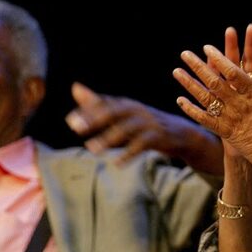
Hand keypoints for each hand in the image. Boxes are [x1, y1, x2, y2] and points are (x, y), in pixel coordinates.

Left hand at [66, 81, 222, 172]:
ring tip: (92, 149)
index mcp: (126, 104)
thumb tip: (75, 87)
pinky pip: (142, 144)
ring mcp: (149, 122)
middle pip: (114, 111)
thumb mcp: (122, 115)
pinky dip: (129, 153)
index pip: (104, 104)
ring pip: (126, 129)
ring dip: (108, 138)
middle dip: (94, 118)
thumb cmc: (146, 124)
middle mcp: (137, 110)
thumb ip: (99, 104)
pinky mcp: (159, 136)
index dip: (87, 111)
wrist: (181, 134)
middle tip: (75, 127)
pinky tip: (117, 163)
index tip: (70, 120)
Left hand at [173, 40, 251, 165]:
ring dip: (189, 84)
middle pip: (214, 82)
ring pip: (205, 99)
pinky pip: (204, 120)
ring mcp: (230, 118)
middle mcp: (239, 104)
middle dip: (198, 66)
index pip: (233, 72)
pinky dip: (191, 110)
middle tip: (185, 54)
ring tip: (176, 71)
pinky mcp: (224, 131)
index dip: (219, 59)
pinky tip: (179, 100)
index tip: (207, 47)